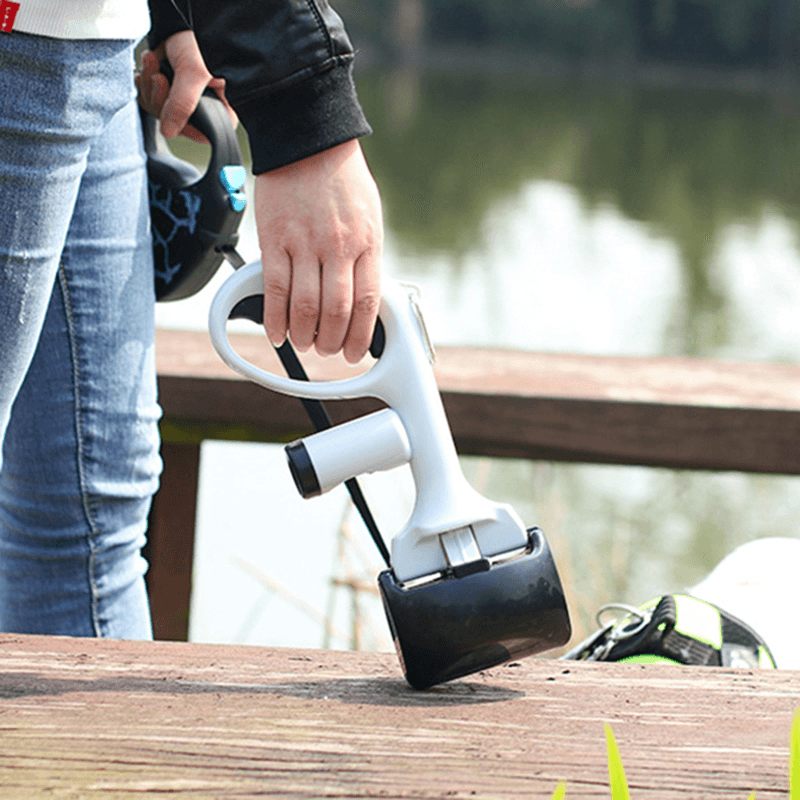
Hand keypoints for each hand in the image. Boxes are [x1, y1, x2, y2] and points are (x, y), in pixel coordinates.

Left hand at [135, 30, 236, 141]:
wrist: (185, 19)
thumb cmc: (201, 42)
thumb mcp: (195, 73)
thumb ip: (183, 104)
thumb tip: (169, 132)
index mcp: (220, 109)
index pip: (203, 133)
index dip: (185, 127)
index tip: (174, 111)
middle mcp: (202, 107)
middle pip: (174, 122)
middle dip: (160, 98)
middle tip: (161, 78)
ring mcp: (183, 99)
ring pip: (158, 110)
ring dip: (149, 85)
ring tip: (154, 62)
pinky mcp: (167, 88)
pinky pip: (149, 97)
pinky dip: (144, 80)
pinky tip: (150, 63)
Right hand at [256, 138, 382, 363]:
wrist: (308, 137)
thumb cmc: (342, 179)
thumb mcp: (370, 217)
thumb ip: (365, 256)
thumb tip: (362, 296)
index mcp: (367, 243)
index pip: (366, 303)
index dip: (359, 337)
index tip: (353, 352)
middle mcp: (338, 246)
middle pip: (335, 312)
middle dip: (330, 342)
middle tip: (326, 350)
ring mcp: (304, 243)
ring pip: (305, 306)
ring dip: (304, 335)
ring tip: (304, 343)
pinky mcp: (274, 239)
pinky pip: (274, 288)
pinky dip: (275, 317)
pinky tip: (277, 332)